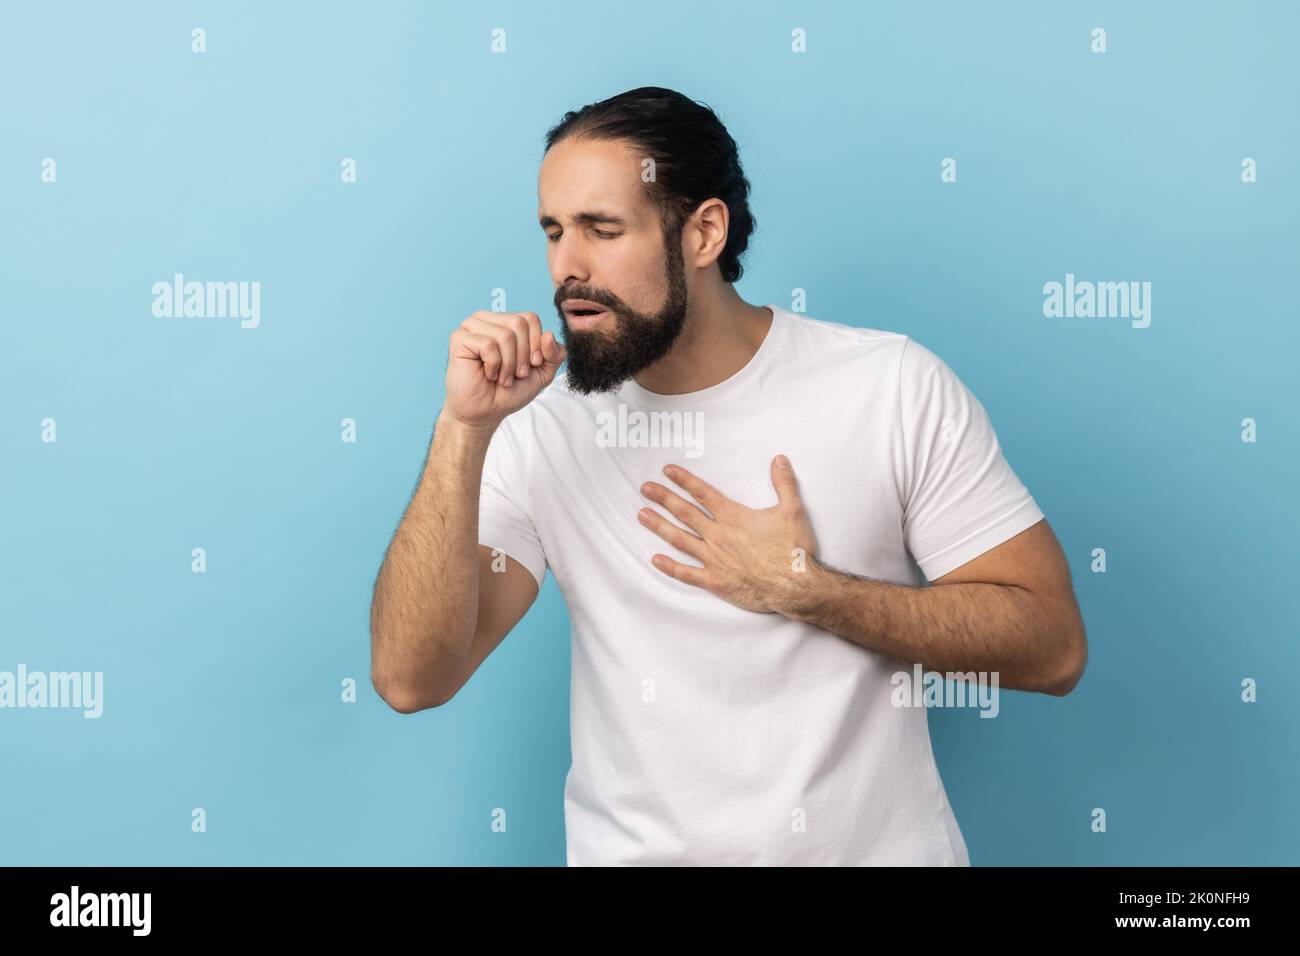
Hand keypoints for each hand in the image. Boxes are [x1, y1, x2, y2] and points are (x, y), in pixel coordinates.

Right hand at [444, 310, 566, 430]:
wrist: (486, 412)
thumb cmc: (510, 391)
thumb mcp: (542, 372)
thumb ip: (554, 354)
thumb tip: (548, 334)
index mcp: (505, 321)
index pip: (530, 318)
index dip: (536, 345)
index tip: (530, 366)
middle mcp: (488, 319)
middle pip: (519, 323)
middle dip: (523, 355)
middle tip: (515, 374)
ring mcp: (471, 326)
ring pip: (505, 335)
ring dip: (509, 364)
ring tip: (502, 377)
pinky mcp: (459, 338)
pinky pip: (488, 345)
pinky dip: (494, 365)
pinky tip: (488, 374)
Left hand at [637, 456, 819, 614]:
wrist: (795, 586)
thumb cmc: (794, 549)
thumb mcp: (792, 510)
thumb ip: (784, 483)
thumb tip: (779, 459)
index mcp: (734, 517)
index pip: (703, 493)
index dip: (684, 480)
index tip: (667, 471)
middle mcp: (719, 536)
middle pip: (685, 513)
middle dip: (663, 498)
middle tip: (644, 488)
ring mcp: (714, 559)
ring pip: (680, 540)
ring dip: (660, 527)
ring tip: (642, 515)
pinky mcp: (716, 581)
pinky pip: (687, 574)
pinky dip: (670, 567)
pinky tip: (655, 560)